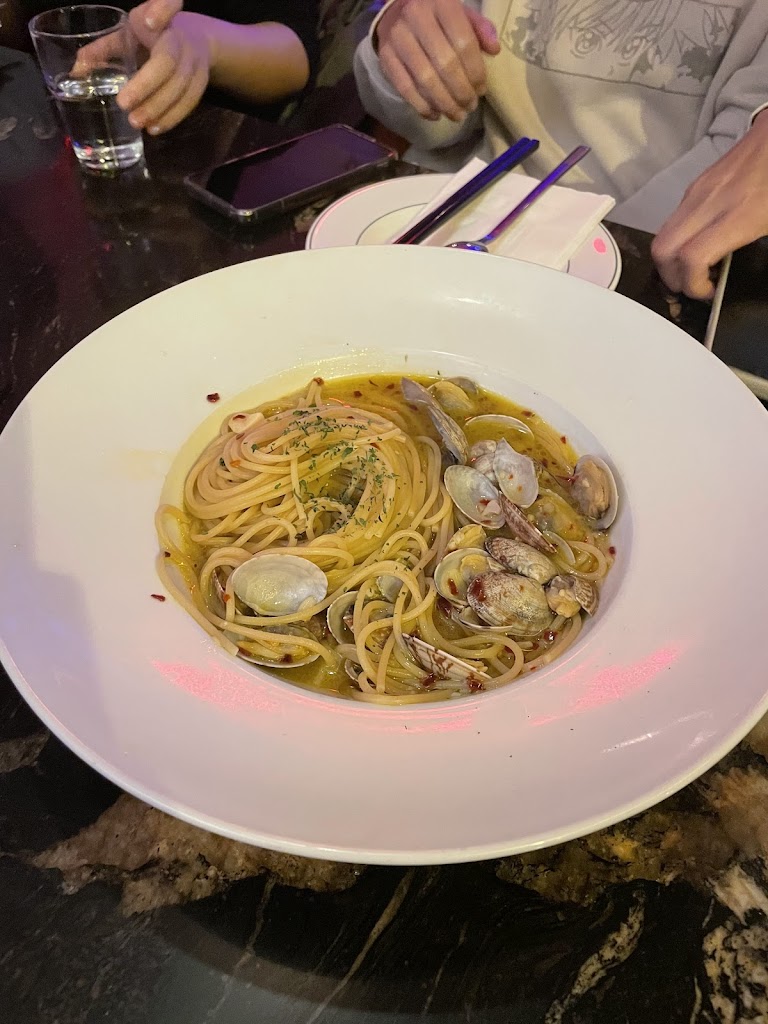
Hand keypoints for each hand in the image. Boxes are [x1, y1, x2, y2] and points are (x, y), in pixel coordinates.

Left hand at [73, 0, 211, 134]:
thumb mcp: (126, 34)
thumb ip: (103, 50)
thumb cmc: (150, 36)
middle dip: (146, 85)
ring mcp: (194, 60)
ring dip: (158, 108)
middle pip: (168, 62)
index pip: (166, 5)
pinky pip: (190, 102)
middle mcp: (179, 38)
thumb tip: (77, 70)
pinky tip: (155, 128)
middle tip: (123, 105)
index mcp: (155, 19)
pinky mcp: (202, 81)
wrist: (196, 40)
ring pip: (181, 86)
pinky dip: (172, 117)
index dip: (162, 11)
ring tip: (137, 123)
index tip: (148, 22)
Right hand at [376, 0, 499, 122]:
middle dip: (461, 92)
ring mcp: (398, 37)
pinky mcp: (385, 57)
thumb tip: (494, 50)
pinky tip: (435, 114)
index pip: (463, 43)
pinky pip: (405, 88)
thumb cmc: (436, 15)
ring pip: (425, 79)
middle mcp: (417, 17)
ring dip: (444, 103)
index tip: (481, 90)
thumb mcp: (460, 13)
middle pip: (445, 64)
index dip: (475, 72)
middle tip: (470, 106)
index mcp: (442, 3)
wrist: (395, 10)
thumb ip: (479, 28)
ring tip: (456, 115)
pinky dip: (422, 106)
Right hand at [652, 110, 767, 299]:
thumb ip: (754, 250)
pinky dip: (676, 243)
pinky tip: (697, 245)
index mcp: (739, 215)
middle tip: (692, 286)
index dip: (692, 284)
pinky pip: (671, 224)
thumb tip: (732, 275)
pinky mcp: (693, 188)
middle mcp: (710, 204)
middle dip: (671, 278)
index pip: (692, 257)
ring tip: (694, 269)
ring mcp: (696, 194)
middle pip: (663, 252)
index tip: (708, 291)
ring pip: (661, 239)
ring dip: (670, 262)